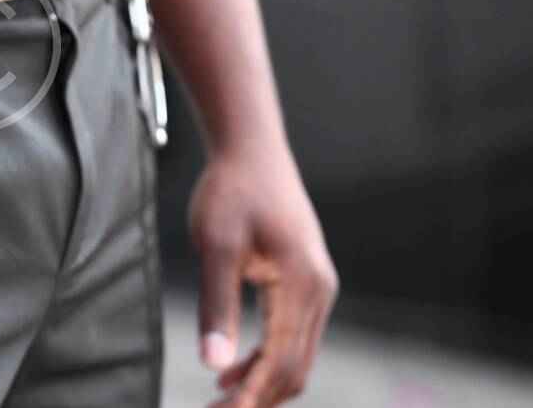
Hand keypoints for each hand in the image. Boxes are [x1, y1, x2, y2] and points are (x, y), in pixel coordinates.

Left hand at [188, 142, 337, 406]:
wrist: (251, 150)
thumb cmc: (231, 191)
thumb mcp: (215, 246)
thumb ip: (216, 306)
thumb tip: (212, 364)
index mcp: (301, 284)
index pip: (280, 361)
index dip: (251, 397)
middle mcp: (319, 291)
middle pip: (294, 368)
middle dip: (256, 398)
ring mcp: (317, 288)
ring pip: (296, 357)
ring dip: (260, 384)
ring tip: (217, 401)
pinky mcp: (306, 283)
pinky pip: (292, 337)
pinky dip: (265, 360)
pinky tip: (230, 370)